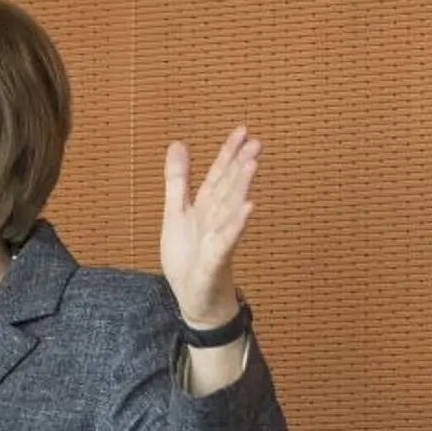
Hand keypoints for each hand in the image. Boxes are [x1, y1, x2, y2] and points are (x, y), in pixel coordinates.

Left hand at [161, 126, 259, 326]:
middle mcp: (215, 221)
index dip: (227, 153)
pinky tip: (247, 208)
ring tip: (251, 164)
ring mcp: (218, 240)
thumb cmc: (189, 257)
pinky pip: (226, 241)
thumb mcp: (176, 213)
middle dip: (239, 165)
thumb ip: (178, 180)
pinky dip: (235, 225)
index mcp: (205, 208)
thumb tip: (177, 144)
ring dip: (240, 187)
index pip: (217, 176)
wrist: (195, 300)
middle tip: (255, 142)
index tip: (242, 130)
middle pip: (228, 189)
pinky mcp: (215, 261)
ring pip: (229, 210)